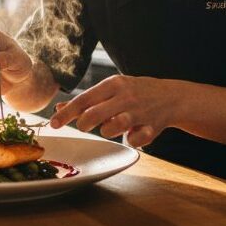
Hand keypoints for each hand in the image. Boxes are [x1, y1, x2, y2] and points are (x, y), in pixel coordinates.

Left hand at [50, 75, 177, 147]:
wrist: (172, 96)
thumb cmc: (136, 93)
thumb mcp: (113, 89)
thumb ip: (88, 100)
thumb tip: (60, 109)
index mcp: (114, 84)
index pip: (84, 99)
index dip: (67, 113)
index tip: (53, 124)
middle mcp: (126, 96)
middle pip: (95, 114)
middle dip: (84, 124)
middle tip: (83, 127)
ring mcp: (140, 111)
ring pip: (115, 126)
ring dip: (109, 131)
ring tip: (112, 127)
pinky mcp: (153, 126)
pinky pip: (136, 140)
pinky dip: (132, 140)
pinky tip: (134, 134)